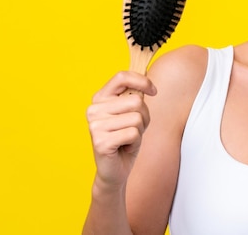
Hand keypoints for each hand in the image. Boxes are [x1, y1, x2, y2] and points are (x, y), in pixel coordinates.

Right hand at [86, 72, 156, 189]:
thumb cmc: (125, 138)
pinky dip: (135, 142)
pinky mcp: (101, 141)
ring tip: (128, 138)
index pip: (122, 76)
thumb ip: (134, 95)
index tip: (153, 91)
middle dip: (144, 116)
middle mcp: (94, 109)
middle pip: (136, 101)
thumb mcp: (131, 113)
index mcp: (100, 98)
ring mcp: (95, 126)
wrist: (114, 169)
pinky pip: (133, 133)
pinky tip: (124, 147)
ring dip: (140, 130)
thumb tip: (147, 76)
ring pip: (137, 118)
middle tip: (135, 128)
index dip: (142, 81)